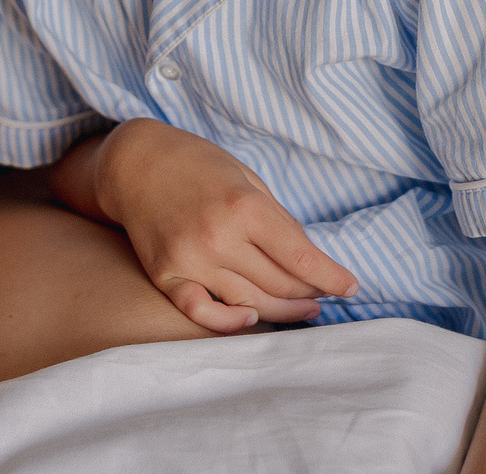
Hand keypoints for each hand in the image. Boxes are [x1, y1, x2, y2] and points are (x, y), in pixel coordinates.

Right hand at [57, 119, 357, 331]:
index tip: (352, 287)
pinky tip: (251, 319)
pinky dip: (229, 323)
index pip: (303, 258)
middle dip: (311, 293)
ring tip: (302, 308)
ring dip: (284, 310)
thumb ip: (276, 218)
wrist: (134, 163)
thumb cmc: (197, 164)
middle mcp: (218, 237)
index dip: (334, 278)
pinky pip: (202, 312)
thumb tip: (307, 259)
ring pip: (251, 303)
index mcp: (244, 206)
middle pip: (281, 284)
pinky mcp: (166, 275)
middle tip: (325, 295)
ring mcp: (189, 260)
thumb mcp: (246, 176)